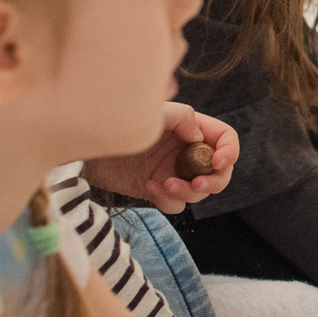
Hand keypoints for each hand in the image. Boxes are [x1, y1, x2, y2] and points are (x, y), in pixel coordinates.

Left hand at [79, 106, 237, 213]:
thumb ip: (184, 117)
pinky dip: (167, 201)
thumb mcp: (156, 111)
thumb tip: (199, 140)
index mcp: (193, 130)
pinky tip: (149, 187)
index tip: (218, 162)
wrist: (88, 146)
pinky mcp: (158, 190)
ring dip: (188, 192)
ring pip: (200, 192)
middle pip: (220, 172)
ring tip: (166, 184)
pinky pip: (176, 204)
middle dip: (214, 181)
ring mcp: (174, 173)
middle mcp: (188, 152)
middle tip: (197, 183)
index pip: (226, 140)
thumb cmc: (120, 121)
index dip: (230, 152)